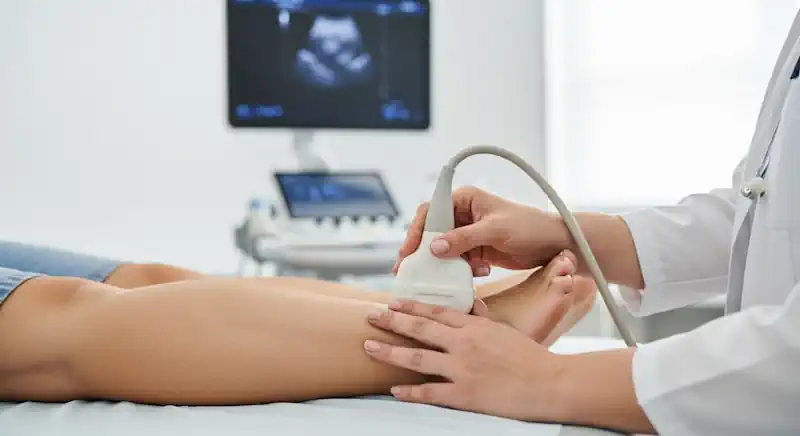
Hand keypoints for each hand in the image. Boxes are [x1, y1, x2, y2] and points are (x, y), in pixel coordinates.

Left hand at [364, 299, 568, 421]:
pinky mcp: (465, 394)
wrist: (551, 383)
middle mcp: (464, 343)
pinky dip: (410, 392)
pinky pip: (430, 392)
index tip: (392, 302)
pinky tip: (395, 389)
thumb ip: (484, 319)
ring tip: (369, 347)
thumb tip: (473, 307)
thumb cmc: (532, 358)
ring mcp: (462, 369)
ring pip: (417, 358)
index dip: (411, 305)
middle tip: (370, 316)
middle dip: (391, 321)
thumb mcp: (506, 330)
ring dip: (390, 352)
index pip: (435, 311)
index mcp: (475, 326)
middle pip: (420, 328)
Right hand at [394, 187, 570, 276]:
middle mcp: (463, 214)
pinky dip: (458, 270)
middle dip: (423, 251)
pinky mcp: (475, 251)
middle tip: (409, 269)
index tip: (410, 251)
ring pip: (442, 249)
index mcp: (465, 199)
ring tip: (432, 279)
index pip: (431, 211)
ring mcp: (468, 234)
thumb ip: (464, 238)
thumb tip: (435, 247)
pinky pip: (456, 261)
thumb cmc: (530, 227)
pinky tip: (472, 275)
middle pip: (432, 232)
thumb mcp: (495, 231)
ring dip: (439, 264)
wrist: (554, 245)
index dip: (417, 230)